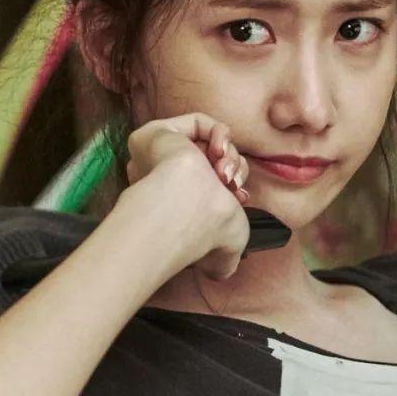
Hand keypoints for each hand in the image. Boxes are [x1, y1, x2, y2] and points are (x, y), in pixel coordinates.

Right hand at [125, 112, 252, 281]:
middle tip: (232, 182)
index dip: (234, 187)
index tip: (240, 196)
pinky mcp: (156, 134)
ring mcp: (159, 156)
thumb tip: (221, 273)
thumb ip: (225, 260)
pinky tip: (219, 149)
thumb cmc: (202, 231)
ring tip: (224, 170)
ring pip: (208, 143)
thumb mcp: (226, 252)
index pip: (212, 186)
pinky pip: (197, 122)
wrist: (186, 206)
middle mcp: (165, 179)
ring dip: (229, 154)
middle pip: (214, 162)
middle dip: (234, 169)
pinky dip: (218, 133)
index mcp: (179, 203)